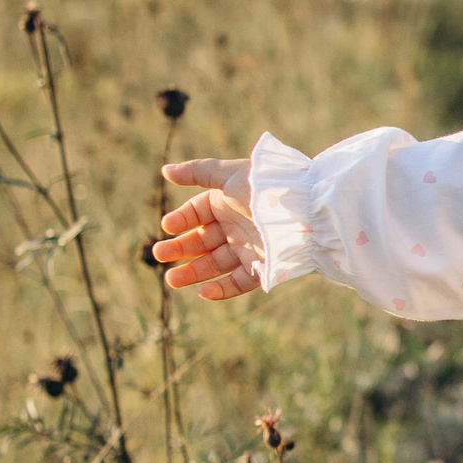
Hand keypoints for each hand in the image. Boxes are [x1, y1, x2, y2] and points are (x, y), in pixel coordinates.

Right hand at [153, 158, 264, 300]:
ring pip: (215, 264)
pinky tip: (202, 291)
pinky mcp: (263, 268)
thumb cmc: (264, 187)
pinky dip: (221, 289)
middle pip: (202, 241)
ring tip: (171, 279)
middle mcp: (237, 227)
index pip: (197, 213)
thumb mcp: (230, 175)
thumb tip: (165, 171)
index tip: (167, 226)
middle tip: (158, 254)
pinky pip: (239, 283)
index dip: (181, 219)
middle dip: (180, 248)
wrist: (304, 209)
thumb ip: (198, 172)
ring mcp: (249, 248)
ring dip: (193, 272)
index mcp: (229, 203)